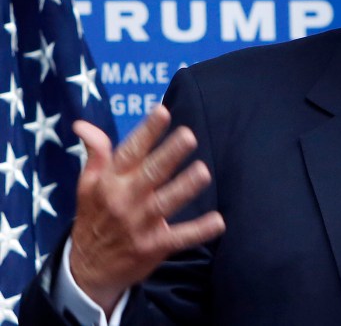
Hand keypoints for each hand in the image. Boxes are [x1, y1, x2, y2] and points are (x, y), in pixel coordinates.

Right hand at [69, 105, 225, 314]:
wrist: (87, 270)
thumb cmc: (95, 217)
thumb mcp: (88, 185)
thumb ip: (96, 153)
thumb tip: (83, 124)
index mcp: (110, 181)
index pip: (130, 151)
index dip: (147, 131)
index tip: (162, 111)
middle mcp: (124, 200)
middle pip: (151, 174)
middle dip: (169, 155)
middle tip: (188, 136)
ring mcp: (139, 225)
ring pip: (166, 202)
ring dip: (185, 187)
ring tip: (203, 171)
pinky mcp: (154, 246)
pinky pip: (180, 237)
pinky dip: (199, 231)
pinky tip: (217, 221)